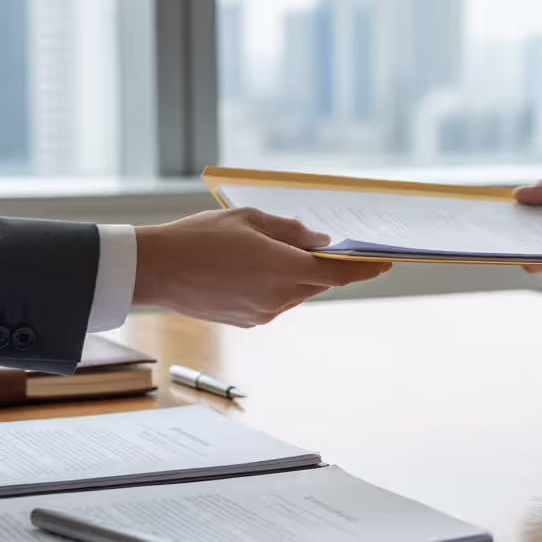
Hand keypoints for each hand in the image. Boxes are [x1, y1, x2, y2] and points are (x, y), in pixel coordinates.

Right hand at [132, 208, 390, 326]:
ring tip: (266, 252)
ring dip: (294, 274)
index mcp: (284, 269)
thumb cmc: (199, 237)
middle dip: (323, 265)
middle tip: (321, 246)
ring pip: (296, 292)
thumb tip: (321, 243)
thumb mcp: (250, 220)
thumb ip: (292, 231)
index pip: (340, 273)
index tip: (386, 263)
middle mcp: (280, 297)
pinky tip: (249, 269)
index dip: (367, 268)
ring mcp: (264, 313)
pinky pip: (275, 302)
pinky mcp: (249, 321)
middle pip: (318, 282)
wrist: (156, 270)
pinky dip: (274, 286)